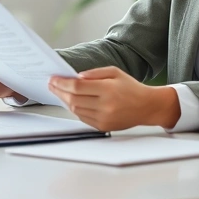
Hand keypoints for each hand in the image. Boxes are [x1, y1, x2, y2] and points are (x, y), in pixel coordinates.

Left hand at [48, 66, 180, 131]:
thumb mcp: (115, 72)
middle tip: (52, 85)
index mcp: (108, 89)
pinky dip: (75, 109)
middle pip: (73, 99)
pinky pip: (83, 118)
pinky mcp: (103, 126)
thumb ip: (94, 73)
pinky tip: (73, 101)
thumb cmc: (131, 87)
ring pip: (76, 110)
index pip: (77, 87)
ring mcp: (104, 118)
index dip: (62, 83)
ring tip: (60, 92)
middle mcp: (105, 105)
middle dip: (59, 91)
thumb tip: (76, 77)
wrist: (146, 107)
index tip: (53, 79)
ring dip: (66, 100)